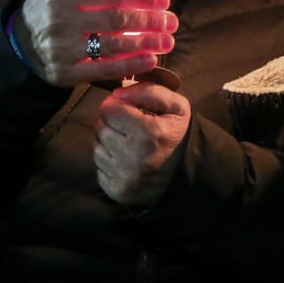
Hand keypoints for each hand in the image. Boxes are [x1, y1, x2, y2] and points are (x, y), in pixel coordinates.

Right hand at [15, 0, 176, 86]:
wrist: (19, 42)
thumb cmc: (47, 9)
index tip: (164, 0)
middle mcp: (62, 24)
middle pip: (115, 21)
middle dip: (148, 21)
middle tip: (172, 22)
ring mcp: (63, 51)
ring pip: (112, 47)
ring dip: (145, 44)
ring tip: (167, 41)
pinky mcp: (65, 74)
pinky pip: (102, 70)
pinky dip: (129, 66)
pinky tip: (150, 60)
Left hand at [93, 82, 189, 206]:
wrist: (187, 172)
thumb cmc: (177, 134)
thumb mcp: (175, 105)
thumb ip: (148, 90)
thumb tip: (117, 92)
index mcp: (149, 133)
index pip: (109, 109)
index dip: (117, 105)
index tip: (127, 109)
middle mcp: (134, 157)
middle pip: (99, 128)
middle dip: (110, 122)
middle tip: (126, 125)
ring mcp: (124, 177)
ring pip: (95, 148)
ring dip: (106, 141)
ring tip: (124, 141)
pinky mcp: (117, 191)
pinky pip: (98, 169)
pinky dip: (107, 161)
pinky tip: (123, 159)